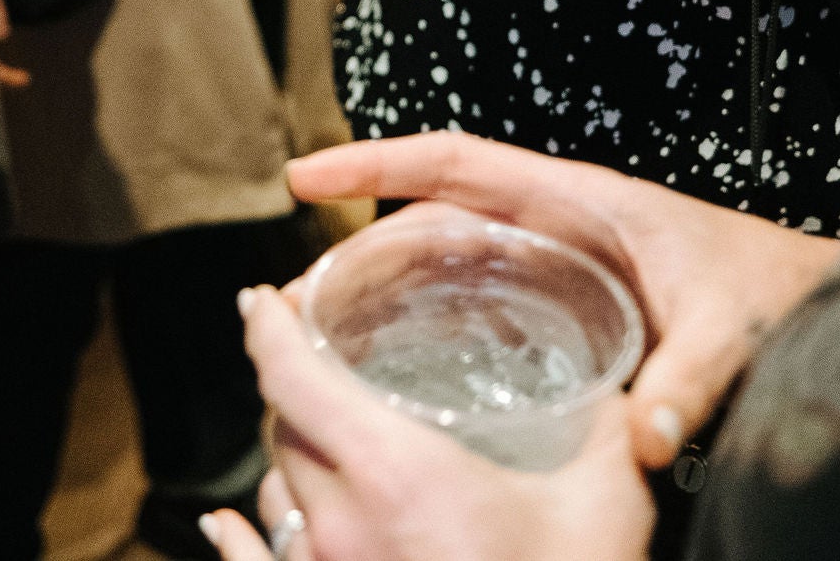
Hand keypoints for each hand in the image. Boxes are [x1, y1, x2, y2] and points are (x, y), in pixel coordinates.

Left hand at [201, 285, 654, 560]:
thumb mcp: (605, 502)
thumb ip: (605, 429)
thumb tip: (614, 385)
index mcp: (394, 476)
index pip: (293, 379)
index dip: (270, 328)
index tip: (263, 301)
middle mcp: (339, 528)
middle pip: (282, 430)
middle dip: (290, 384)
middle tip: (308, 355)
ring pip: (275, 495)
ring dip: (287, 456)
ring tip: (304, 430)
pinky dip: (237, 538)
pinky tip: (225, 526)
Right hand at [287, 133, 839, 468]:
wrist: (807, 292)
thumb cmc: (770, 287)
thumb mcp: (731, 329)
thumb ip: (687, 382)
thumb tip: (643, 441)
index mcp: (576, 199)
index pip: (454, 161)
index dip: (375, 160)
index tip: (307, 172)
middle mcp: (552, 219)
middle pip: (430, 213)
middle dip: (360, 239)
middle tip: (300, 293)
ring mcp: (553, 256)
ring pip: (446, 255)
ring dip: (386, 280)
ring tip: (326, 330)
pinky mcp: (562, 296)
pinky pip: (475, 295)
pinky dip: (428, 316)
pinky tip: (399, 367)